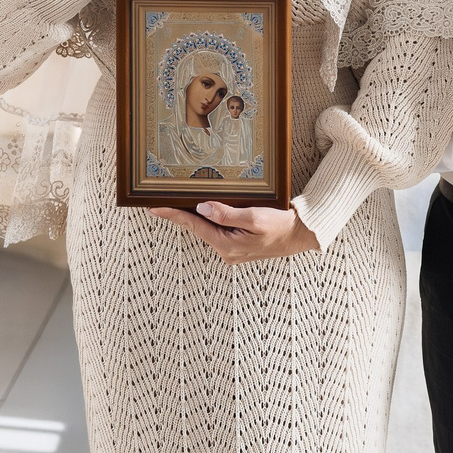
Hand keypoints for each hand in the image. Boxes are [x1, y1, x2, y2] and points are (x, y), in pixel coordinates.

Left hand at [159, 202, 319, 261]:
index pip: (193, 225)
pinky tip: (205, 211)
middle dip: (180, 214)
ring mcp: (231, 250)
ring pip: (207, 229)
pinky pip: (217, 231)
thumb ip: (226, 214)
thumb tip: (202, 207)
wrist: (298, 236)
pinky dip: (209, 220)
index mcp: (227, 244)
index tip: (154, 208)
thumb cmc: (280, 227)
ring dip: (195, 217)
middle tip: (160, 202)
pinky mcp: (237, 245)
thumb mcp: (254, 217)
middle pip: (197, 228)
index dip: (172, 215)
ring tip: (178, 203)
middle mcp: (226, 250)